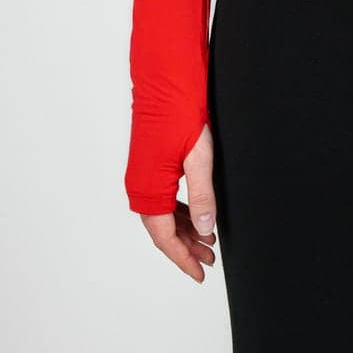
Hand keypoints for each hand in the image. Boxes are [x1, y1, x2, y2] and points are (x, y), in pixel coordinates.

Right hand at [139, 123, 218, 282]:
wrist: (165, 78)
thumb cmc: (180, 112)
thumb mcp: (198, 156)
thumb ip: (202, 196)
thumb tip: (205, 230)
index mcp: (147, 189)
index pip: (164, 237)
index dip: (183, 258)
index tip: (200, 274)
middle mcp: (140, 185)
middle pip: (163, 230)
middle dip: (187, 248)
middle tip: (211, 260)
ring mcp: (144, 175)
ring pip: (164, 215)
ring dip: (186, 230)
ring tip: (209, 242)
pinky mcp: (151, 164)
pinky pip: (164, 198)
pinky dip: (182, 211)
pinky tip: (198, 215)